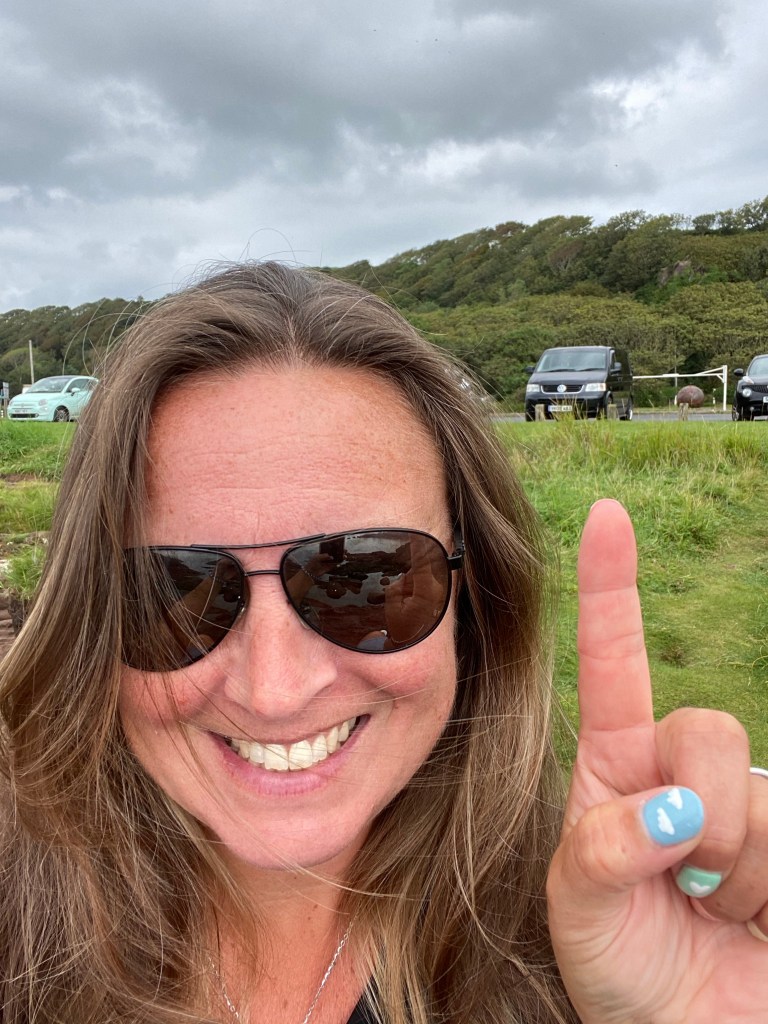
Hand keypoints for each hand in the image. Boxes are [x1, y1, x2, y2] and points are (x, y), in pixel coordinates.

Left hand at [547, 499, 767, 1023]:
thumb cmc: (623, 966)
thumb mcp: (581, 910)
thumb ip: (605, 851)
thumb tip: (672, 809)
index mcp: (617, 767)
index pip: (614, 662)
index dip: (612, 586)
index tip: (607, 514)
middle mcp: (683, 771)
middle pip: (704, 729)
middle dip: (699, 811)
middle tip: (687, 880)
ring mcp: (747, 806)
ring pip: (758, 795)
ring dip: (739, 873)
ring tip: (719, 911)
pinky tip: (760, 920)